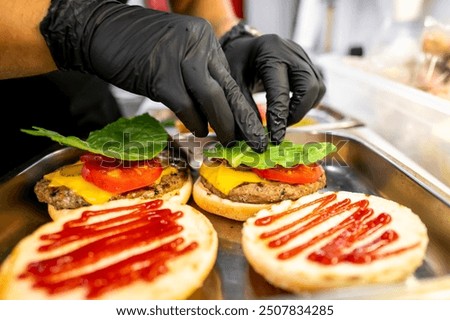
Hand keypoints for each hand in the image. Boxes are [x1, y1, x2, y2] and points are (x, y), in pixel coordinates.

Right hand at [40, 0, 267, 151]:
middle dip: (243, 119)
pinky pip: (185, 104)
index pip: (230, 79)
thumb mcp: (176, 54)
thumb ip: (196, 76)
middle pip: (228, 88)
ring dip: (222, 123)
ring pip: (212, 97)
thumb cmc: (136, 47)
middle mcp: (197, 44)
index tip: (252, 127)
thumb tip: (212, 112)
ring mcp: (179, 57)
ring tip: (228, 141)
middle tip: (254, 141)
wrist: (100, 30)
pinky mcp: (160, 74)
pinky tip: (199, 130)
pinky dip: (194, 121)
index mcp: (204, 39)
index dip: (242, 107)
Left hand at [220, 22, 325, 143]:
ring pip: (318, 88)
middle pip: (310, 87)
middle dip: (298, 112)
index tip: (274, 138)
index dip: (279, 117)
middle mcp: (292, 52)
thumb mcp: (233, 82)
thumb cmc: (236, 62)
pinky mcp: (308, 64)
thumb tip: (254, 140)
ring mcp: (303, 56)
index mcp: (270, 53)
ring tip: (284, 117)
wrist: (244, 45)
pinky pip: (317, 87)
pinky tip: (290, 107)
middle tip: (281, 126)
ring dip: (303, 108)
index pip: (281, 90)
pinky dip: (306, 102)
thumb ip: (244, 108)